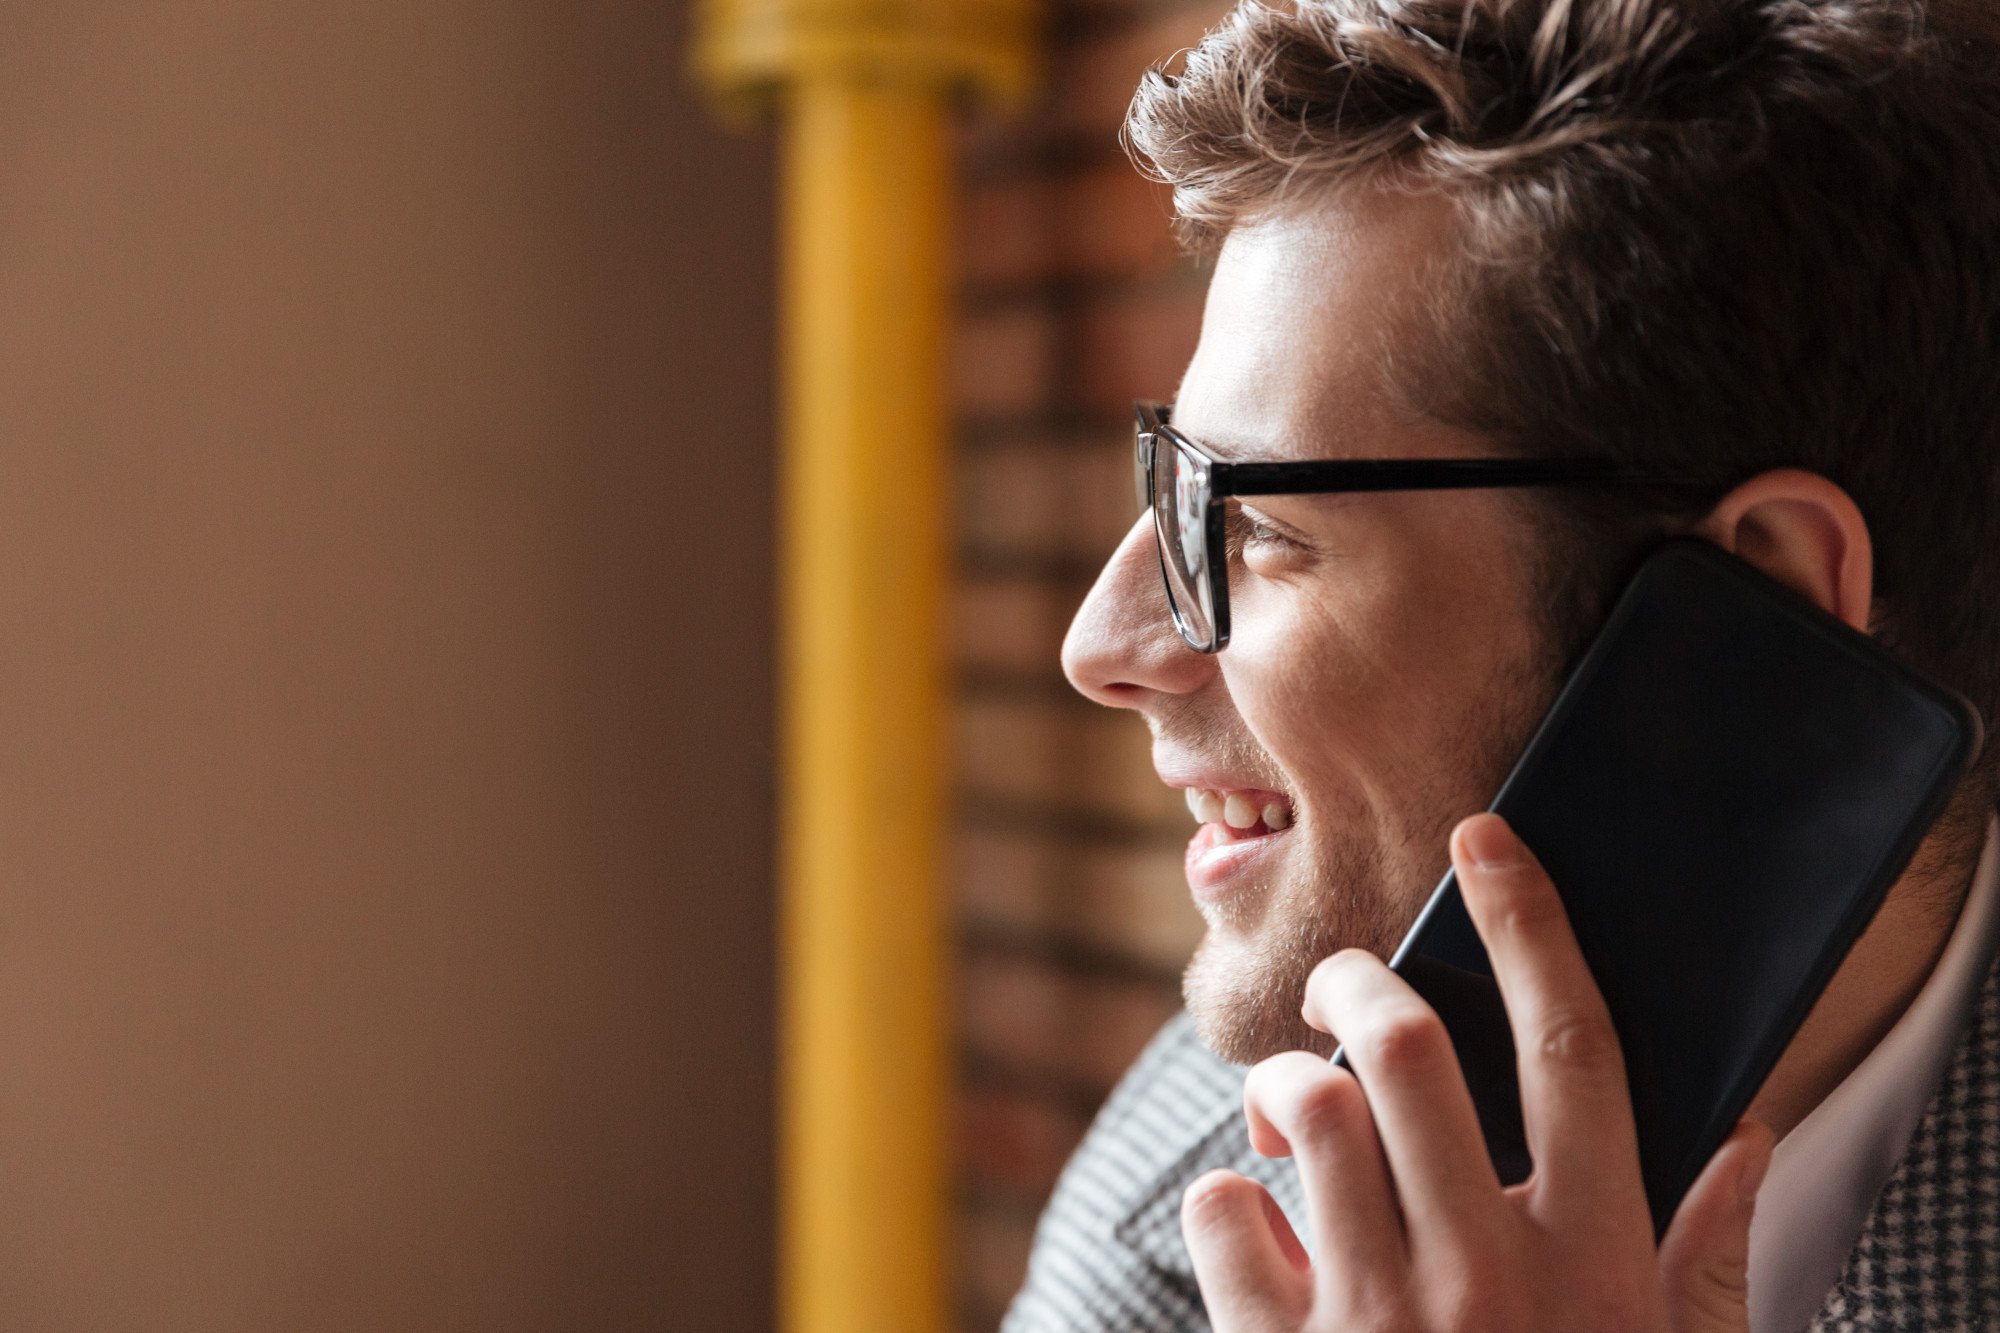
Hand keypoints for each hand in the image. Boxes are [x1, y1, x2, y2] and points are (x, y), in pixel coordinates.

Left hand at [1181, 813, 1775, 1332]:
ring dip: (1284, 1084)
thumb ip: (1708, 1263)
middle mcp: (1487, 1269)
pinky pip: (1223, 1219)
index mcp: (1594, 1260)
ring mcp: (1380, 1316)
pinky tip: (1257, 1230)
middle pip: (1411, 1046)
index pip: (1576, 1048)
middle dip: (1364, 984)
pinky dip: (1227, 1203)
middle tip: (1350, 989)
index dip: (1531, 924)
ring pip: (1305, 1110)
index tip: (1490, 840)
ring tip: (1292, 1107)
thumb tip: (1753, 1142)